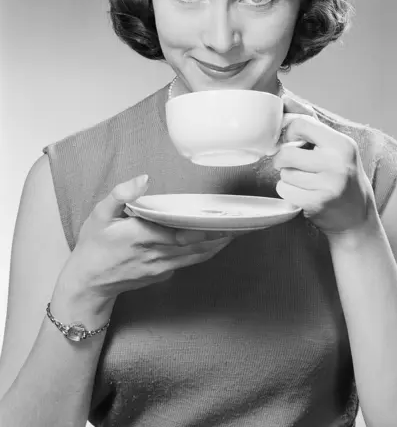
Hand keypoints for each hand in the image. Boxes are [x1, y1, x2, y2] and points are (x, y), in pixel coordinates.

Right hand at [62, 175, 233, 303]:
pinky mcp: (163, 276)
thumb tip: (144, 179)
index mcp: (141, 237)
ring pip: (196, 256)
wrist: (87, 284)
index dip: (204, 229)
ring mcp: (161, 269)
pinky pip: (188, 262)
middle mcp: (155, 255)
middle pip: (196, 246)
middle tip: (243, 223)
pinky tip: (216, 241)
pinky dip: (204, 252)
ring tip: (237, 231)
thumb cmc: (93, 246)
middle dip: (221, 235)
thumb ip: (121, 194)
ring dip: (218, 245)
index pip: (180, 233)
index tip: (224, 219)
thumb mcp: (99, 215)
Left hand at [273, 95, 375, 236]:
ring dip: (288, 177)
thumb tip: (284, 98)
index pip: (300, 124)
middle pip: (287, 153)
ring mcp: (328, 185)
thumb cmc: (342, 174)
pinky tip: (303, 193)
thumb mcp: (333, 145)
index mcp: (341, 144)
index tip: (292, 140)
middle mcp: (337, 163)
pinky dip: (288, 192)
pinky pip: (285, 190)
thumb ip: (308, 120)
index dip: (289, 132)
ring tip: (305, 181)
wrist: (357, 215)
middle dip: (284, 159)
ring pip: (284, 173)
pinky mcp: (317, 203)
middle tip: (294, 164)